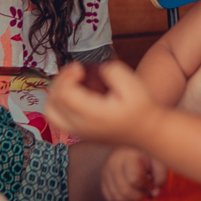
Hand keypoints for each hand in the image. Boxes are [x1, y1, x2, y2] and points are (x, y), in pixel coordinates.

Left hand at [46, 61, 163, 145]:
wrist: (149, 132)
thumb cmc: (142, 109)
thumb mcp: (133, 84)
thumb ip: (113, 71)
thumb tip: (97, 69)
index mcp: (94, 115)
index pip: (64, 94)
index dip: (67, 75)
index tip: (80, 67)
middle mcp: (82, 127)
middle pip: (53, 102)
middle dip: (60, 80)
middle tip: (75, 71)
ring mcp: (80, 132)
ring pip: (51, 113)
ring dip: (55, 92)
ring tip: (70, 82)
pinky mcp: (80, 133)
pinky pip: (58, 118)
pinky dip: (58, 103)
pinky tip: (73, 92)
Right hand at [100, 146, 167, 200]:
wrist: (132, 145)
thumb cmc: (148, 153)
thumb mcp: (159, 160)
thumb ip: (160, 177)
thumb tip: (154, 193)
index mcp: (127, 155)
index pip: (135, 179)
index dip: (147, 185)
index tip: (152, 181)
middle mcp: (113, 163)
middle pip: (125, 190)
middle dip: (140, 195)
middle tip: (146, 189)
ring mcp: (105, 171)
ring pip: (117, 196)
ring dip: (132, 198)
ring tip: (139, 189)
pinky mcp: (103, 179)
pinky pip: (110, 197)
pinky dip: (122, 198)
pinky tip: (130, 189)